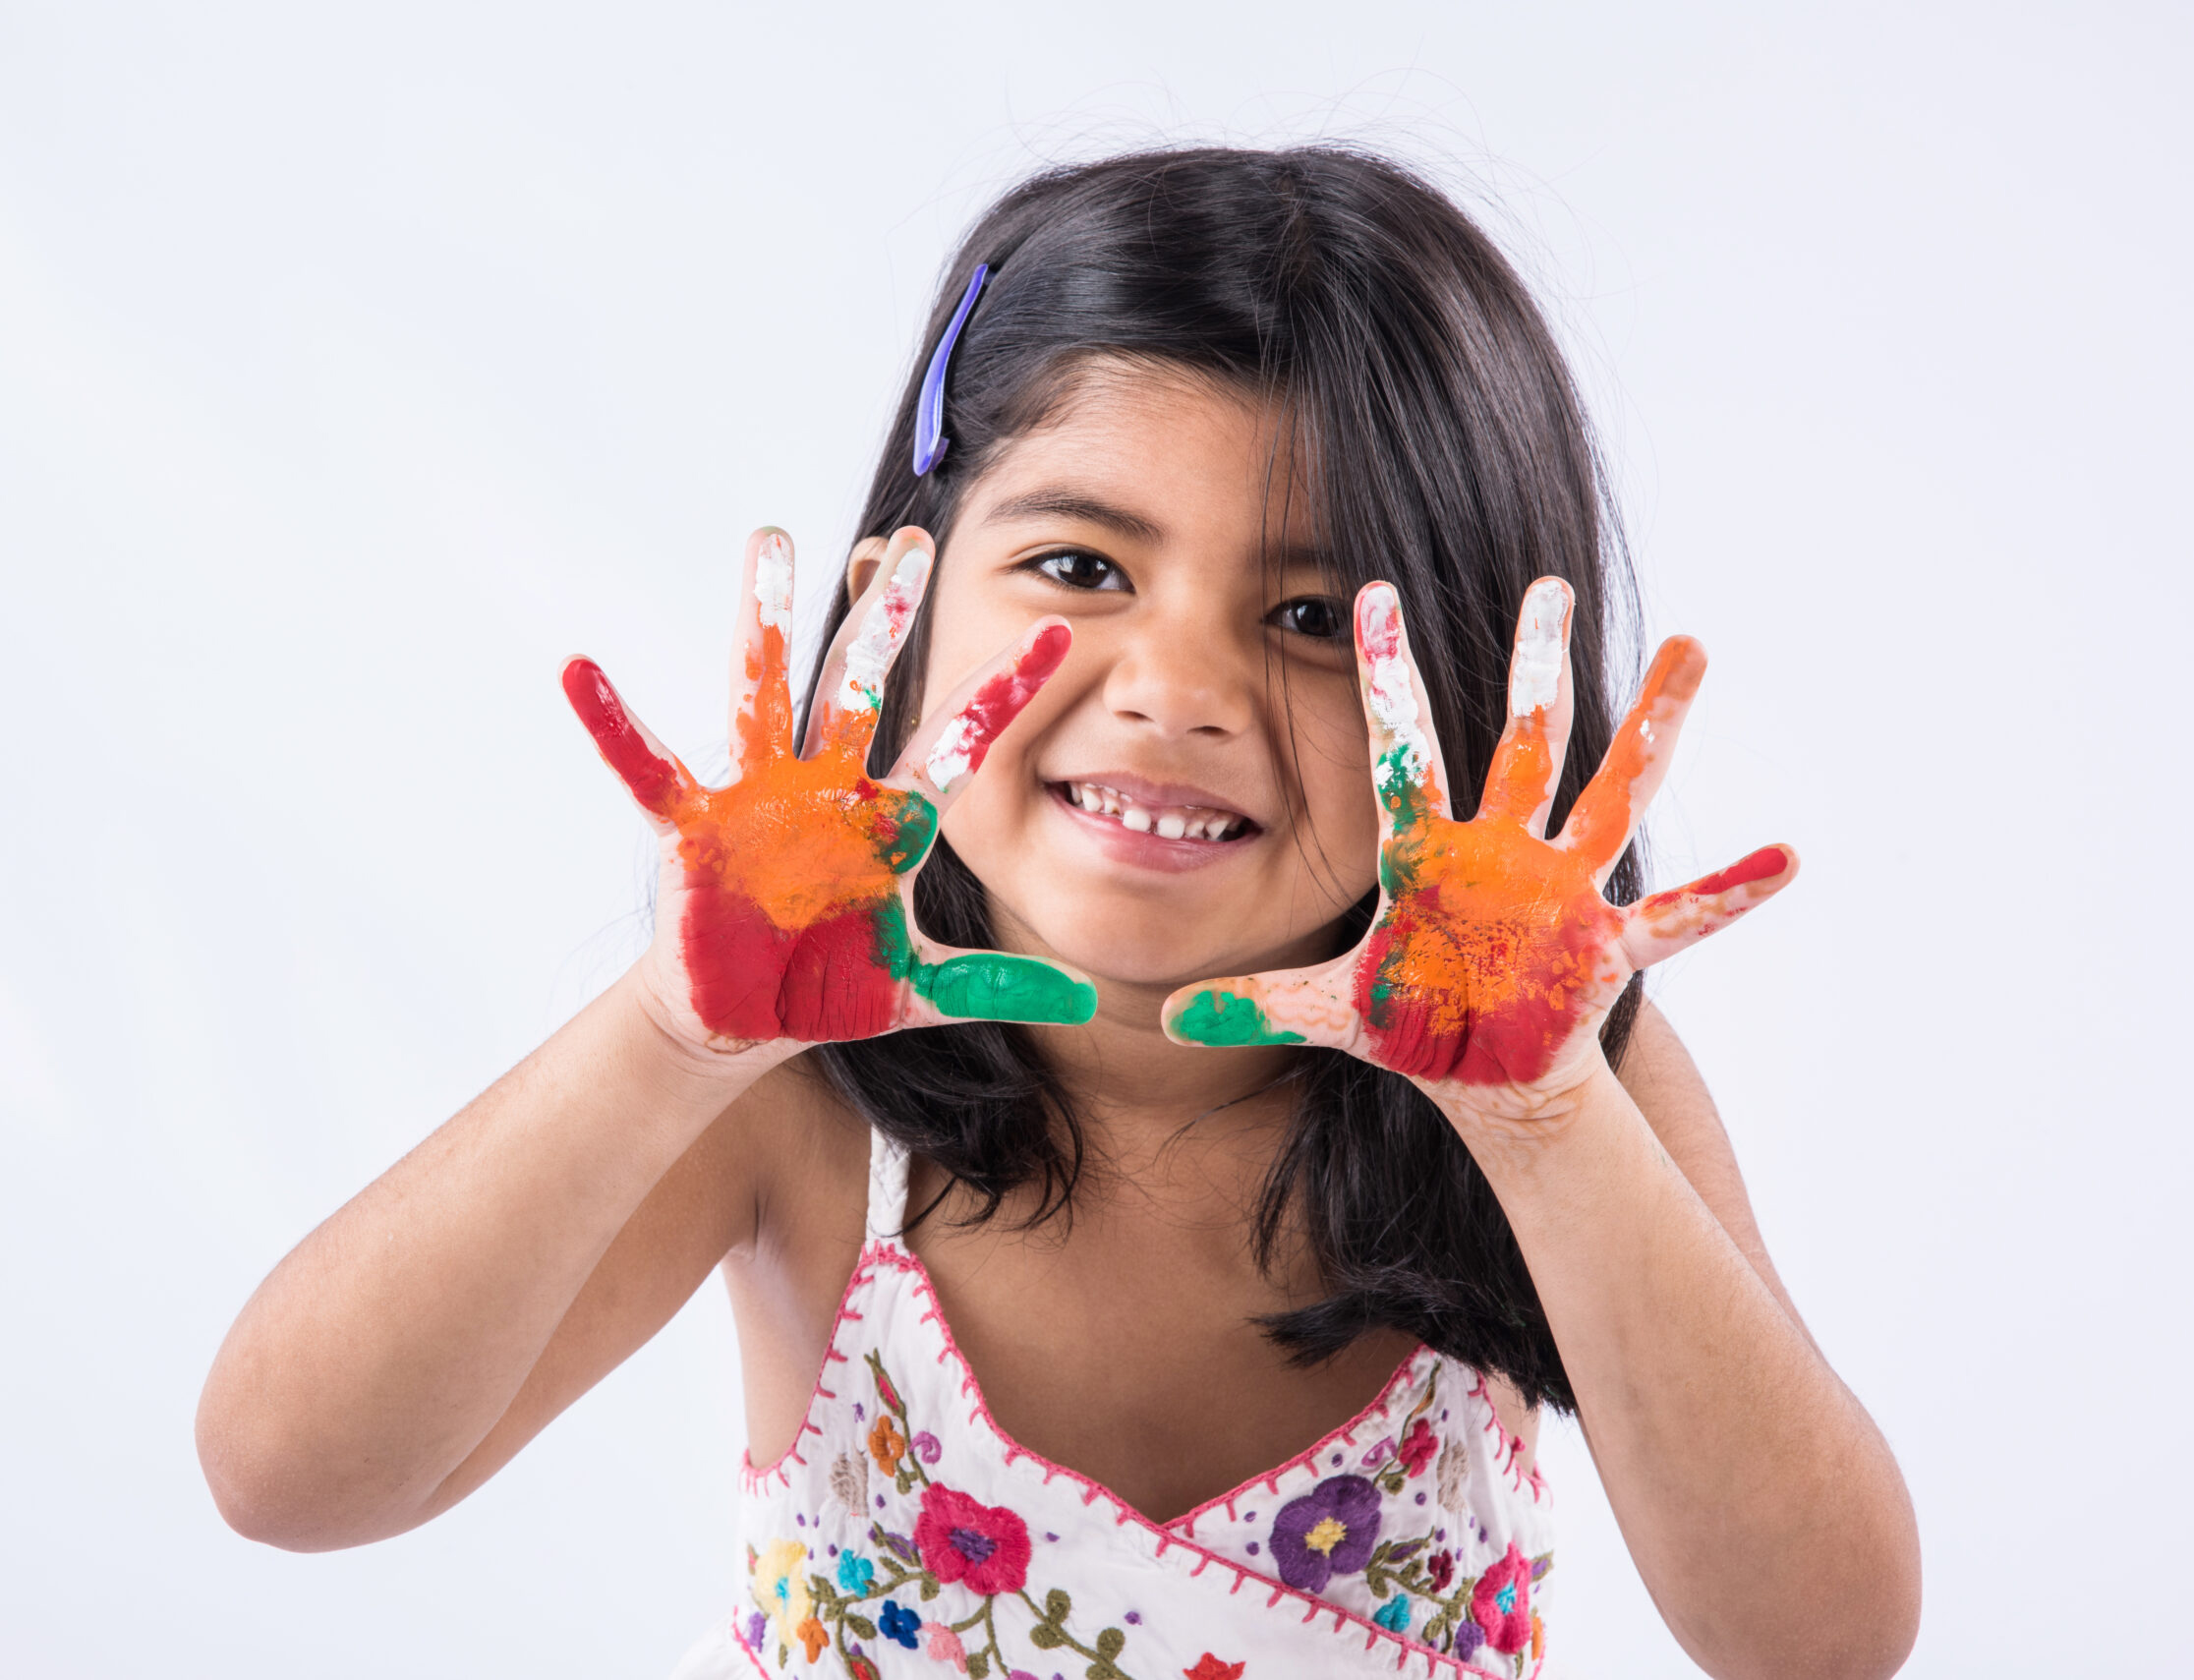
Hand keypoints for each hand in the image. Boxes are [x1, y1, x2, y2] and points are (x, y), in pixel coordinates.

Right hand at [563, 526, 1096, 1055]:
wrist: (744, 1018)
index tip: (1060, 631)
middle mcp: (827, 789)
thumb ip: (997, 982)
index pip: (959, 744)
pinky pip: (648, 766)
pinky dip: (613, 723)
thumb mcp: (917, 988)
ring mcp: (759, 798)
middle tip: (912, 542)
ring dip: (764, 619)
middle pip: (862, 688)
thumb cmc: (828, 987)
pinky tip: (581, 670)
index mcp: (889, 820)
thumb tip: (1087, 991)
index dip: (1004, 692)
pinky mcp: (696, 826)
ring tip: (770, 541)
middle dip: (885, 618)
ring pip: (766, 692)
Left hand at [1161, 577, 1794, 1123]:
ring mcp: (1561, 892)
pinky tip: (1788, 855)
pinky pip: (1678, 915)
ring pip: (1612, 792)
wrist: (1484, 1074)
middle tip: (1546, 582)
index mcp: (1428, 854)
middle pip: (1522, 741)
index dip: (1386, 677)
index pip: (1401, 750)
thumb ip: (1254, 1002)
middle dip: (1534, 665)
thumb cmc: (1412, 1022)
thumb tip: (1162, 1014)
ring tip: (1690, 648)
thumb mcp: (1328, 1010)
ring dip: (1653, 727)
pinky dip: (1732, 890)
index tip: (1368, 589)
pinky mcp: (1605, 946)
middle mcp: (1502, 852)